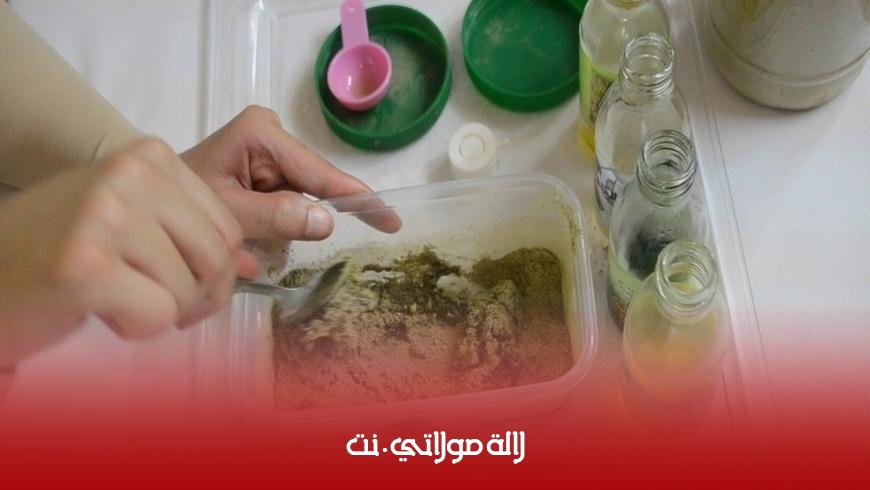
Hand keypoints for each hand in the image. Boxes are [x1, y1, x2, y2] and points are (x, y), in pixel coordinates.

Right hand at [0, 138, 257, 366]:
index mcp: (148, 157)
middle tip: (158, 303)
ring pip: (190, 289)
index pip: (228, 226)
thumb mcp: (127, 215)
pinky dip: (137, 328)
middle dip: (198, 296)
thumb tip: (249, 264)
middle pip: (218, 256)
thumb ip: (184, 228)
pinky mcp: (86, 266)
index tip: (180, 281)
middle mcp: (129, 176)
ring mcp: (106, 217)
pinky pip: (158, 315)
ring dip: (162, 312)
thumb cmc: (57, 249)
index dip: (215, 270)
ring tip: (119, 300)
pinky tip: (100, 311)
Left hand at [181, 106, 400, 240]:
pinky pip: (287, 200)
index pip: (319, 173)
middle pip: (312, 184)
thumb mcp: (227, 213)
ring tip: (249, 240)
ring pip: (301, 197)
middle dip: (302, 218)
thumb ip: (275, 216)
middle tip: (271, 241)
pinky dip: (275, 224)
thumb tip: (328, 221)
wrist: (145, 197)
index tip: (390, 218)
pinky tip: (251, 235)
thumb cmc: (177, 201)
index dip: (356, 198)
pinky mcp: (264, 166)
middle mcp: (270, 133)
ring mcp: (268, 149)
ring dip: (285, 225)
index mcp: (262, 134)